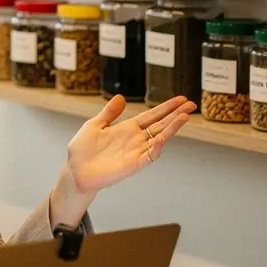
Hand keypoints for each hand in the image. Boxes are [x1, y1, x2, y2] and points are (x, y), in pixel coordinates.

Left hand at [65, 95, 195, 195]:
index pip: (153, 115)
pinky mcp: (132, 165)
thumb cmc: (83, 149)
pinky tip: (162, 138)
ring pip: (159, 139)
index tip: (181, 99)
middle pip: (161, 125)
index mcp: (128, 128)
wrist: (75, 169)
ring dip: (172, 129)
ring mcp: (135, 152)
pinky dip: (155, 148)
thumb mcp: (95, 124)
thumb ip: (109, 112)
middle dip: (176, 115)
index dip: (167, 107)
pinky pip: (147, 156)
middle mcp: (135, 139)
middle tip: (191, 105)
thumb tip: (121, 97)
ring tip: (184, 117)